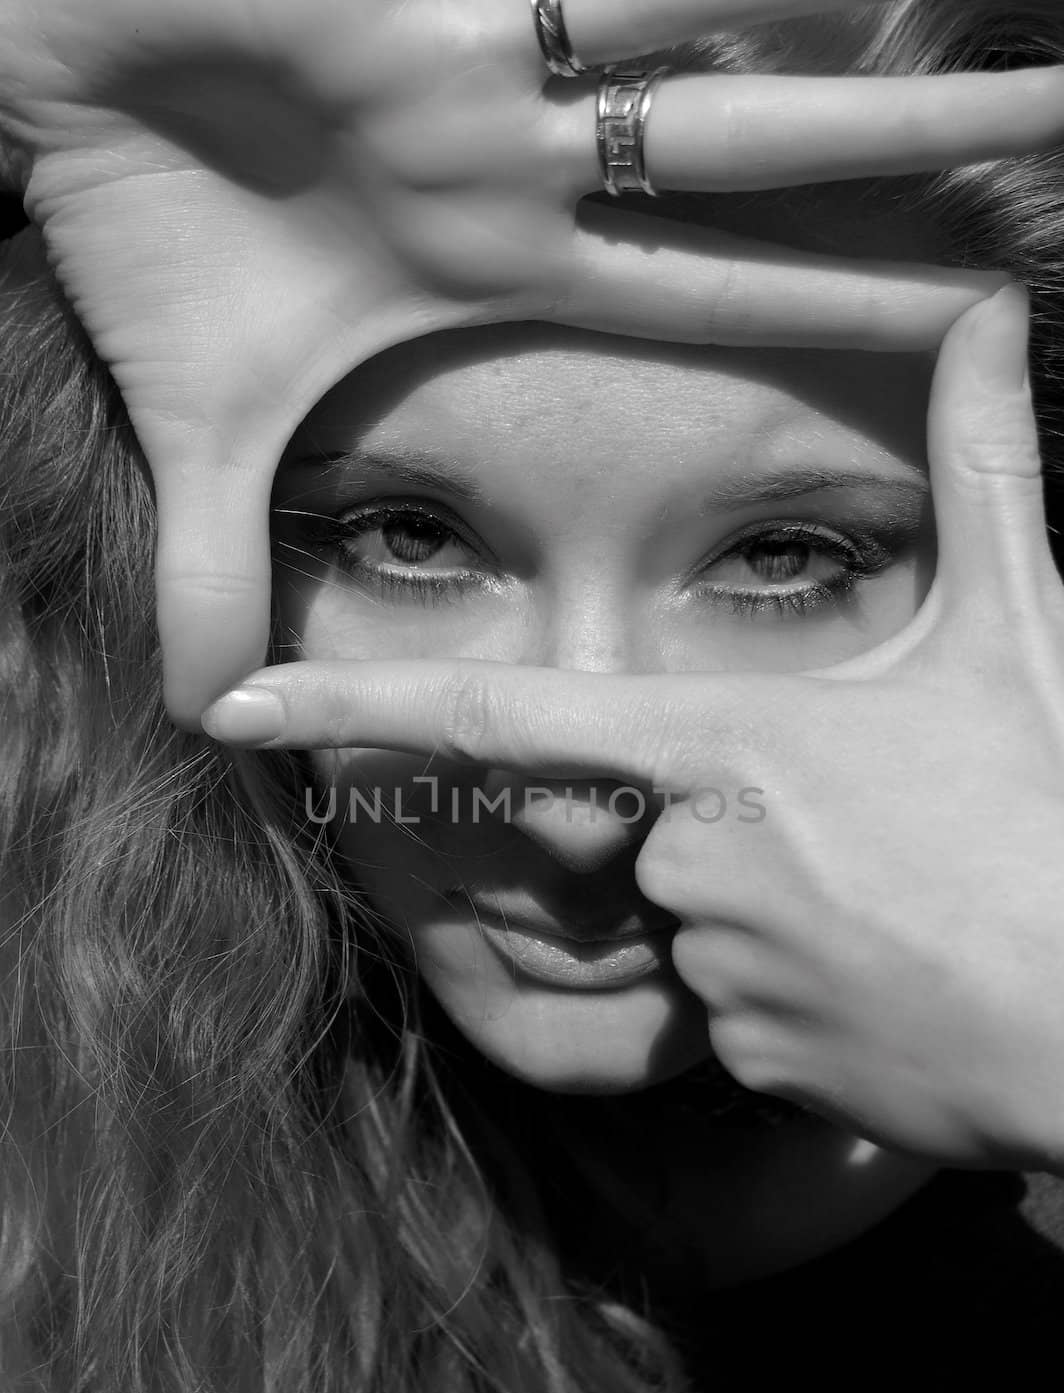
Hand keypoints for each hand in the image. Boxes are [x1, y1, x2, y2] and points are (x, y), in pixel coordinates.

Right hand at [1, 0, 1061, 728]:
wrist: (47, 52)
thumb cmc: (139, 206)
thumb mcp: (204, 417)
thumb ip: (218, 559)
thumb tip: (204, 712)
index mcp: (505, 249)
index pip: (721, 284)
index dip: (852, 297)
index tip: (986, 307)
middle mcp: (530, 148)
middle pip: (778, 155)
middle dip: (928, 143)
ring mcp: (499, 50)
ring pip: (736, 30)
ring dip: (881, 31)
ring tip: (1045, 47)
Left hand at [199, 284, 1063, 1173]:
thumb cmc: (1054, 823)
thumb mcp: (1021, 635)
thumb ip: (982, 474)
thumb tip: (986, 311)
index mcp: (724, 746)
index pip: (501, 719)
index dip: (352, 709)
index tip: (234, 713)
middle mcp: (688, 858)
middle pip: (651, 832)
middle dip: (736, 830)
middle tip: (882, 840)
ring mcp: (712, 971)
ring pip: (697, 922)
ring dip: (780, 910)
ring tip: (901, 909)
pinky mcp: (746, 1059)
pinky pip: (737, 1007)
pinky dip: (800, 992)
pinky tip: (892, 982)